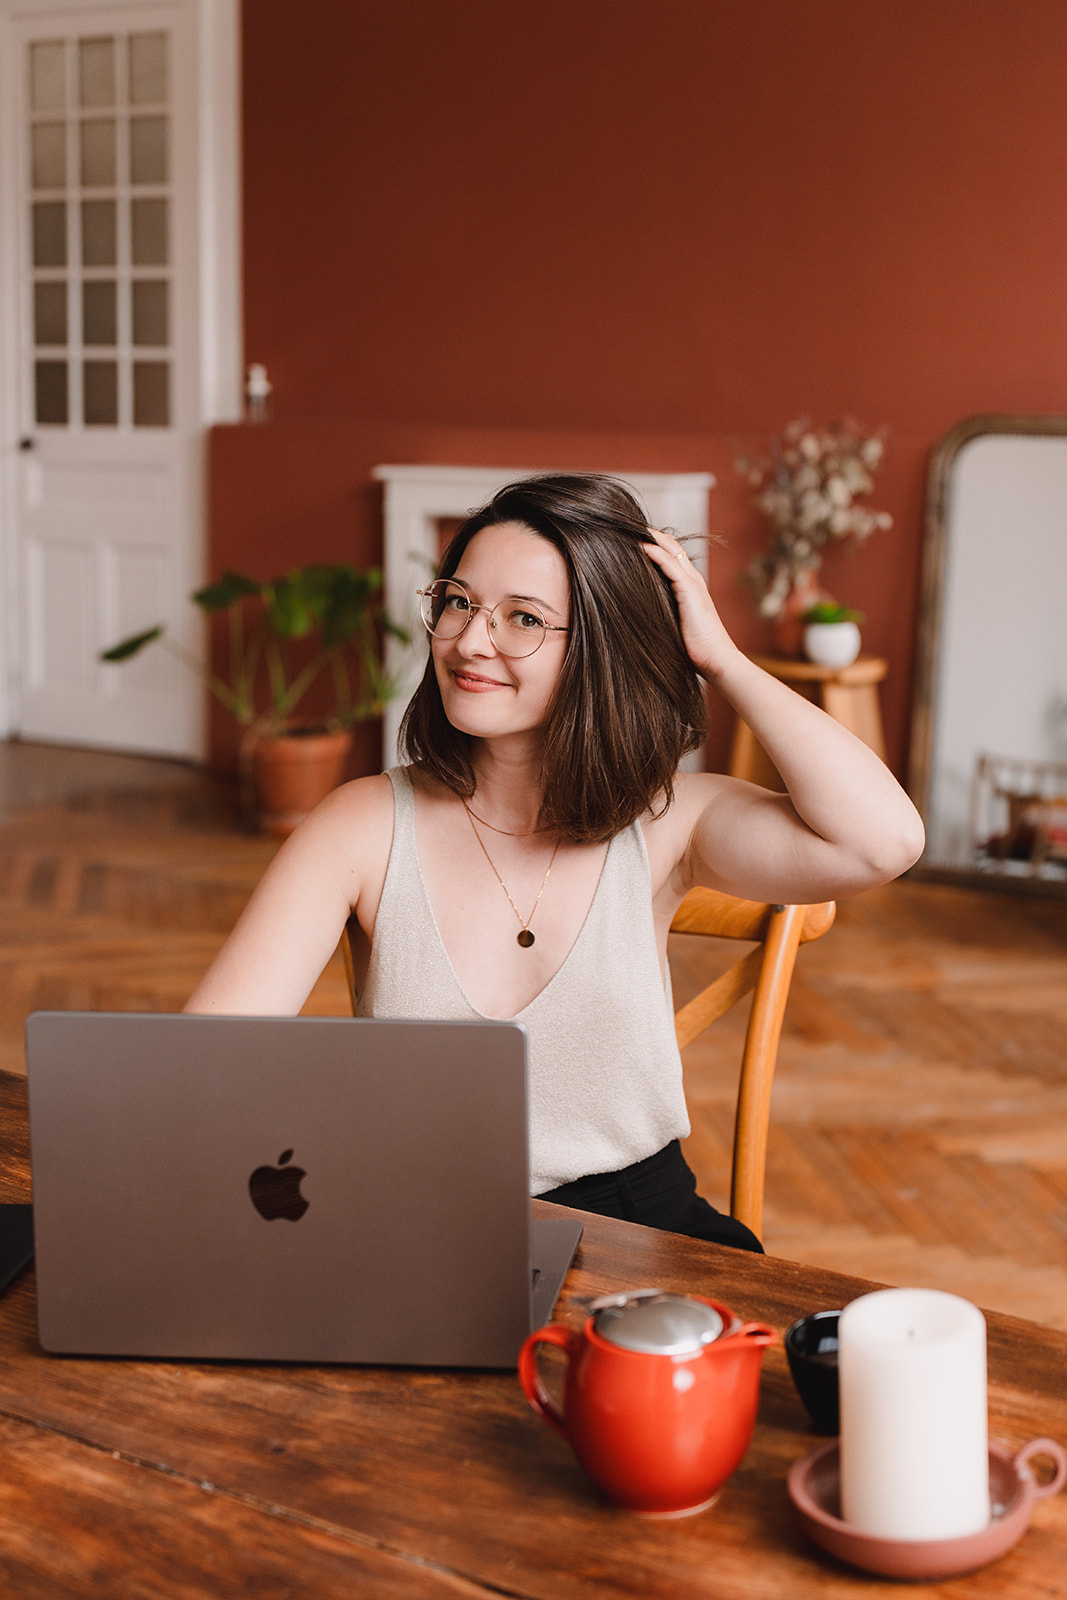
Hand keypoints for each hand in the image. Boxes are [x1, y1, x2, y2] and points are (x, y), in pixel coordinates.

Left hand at [641, 527, 740, 682]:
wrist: (716, 660)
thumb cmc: (696, 650)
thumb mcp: (674, 625)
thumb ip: (663, 612)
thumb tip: (638, 613)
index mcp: (690, 586)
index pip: (671, 555)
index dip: (654, 544)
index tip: (631, 539)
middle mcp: (693, 580)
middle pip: (671, 546)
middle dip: (649, 534)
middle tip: (625, 527)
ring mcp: (693, 583)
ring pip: (670, 550)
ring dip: (650, 537)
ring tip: (628, 528)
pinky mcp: (690, 591)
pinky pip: (670, 565)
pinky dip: (655, 553)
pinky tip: (639, 546)